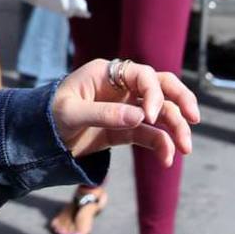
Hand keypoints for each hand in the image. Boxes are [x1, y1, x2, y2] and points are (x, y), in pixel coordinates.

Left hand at [51, 59, 199, 165]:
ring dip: (176, 128)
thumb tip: (140, 117)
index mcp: (107, 73)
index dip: (153, 92)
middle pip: (160, 86)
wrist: (40, 138)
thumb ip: (103, 113)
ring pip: (160, 112)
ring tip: (184, 149)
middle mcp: (121, 87)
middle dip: (180, 100)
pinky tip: (166, 159)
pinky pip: (149, 134)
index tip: (151, 115)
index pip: (142, 75)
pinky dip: (161, 145)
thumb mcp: (72, 113)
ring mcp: (125, 108)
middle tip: (194, 119)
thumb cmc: (50, 116)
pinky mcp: (124, 130)